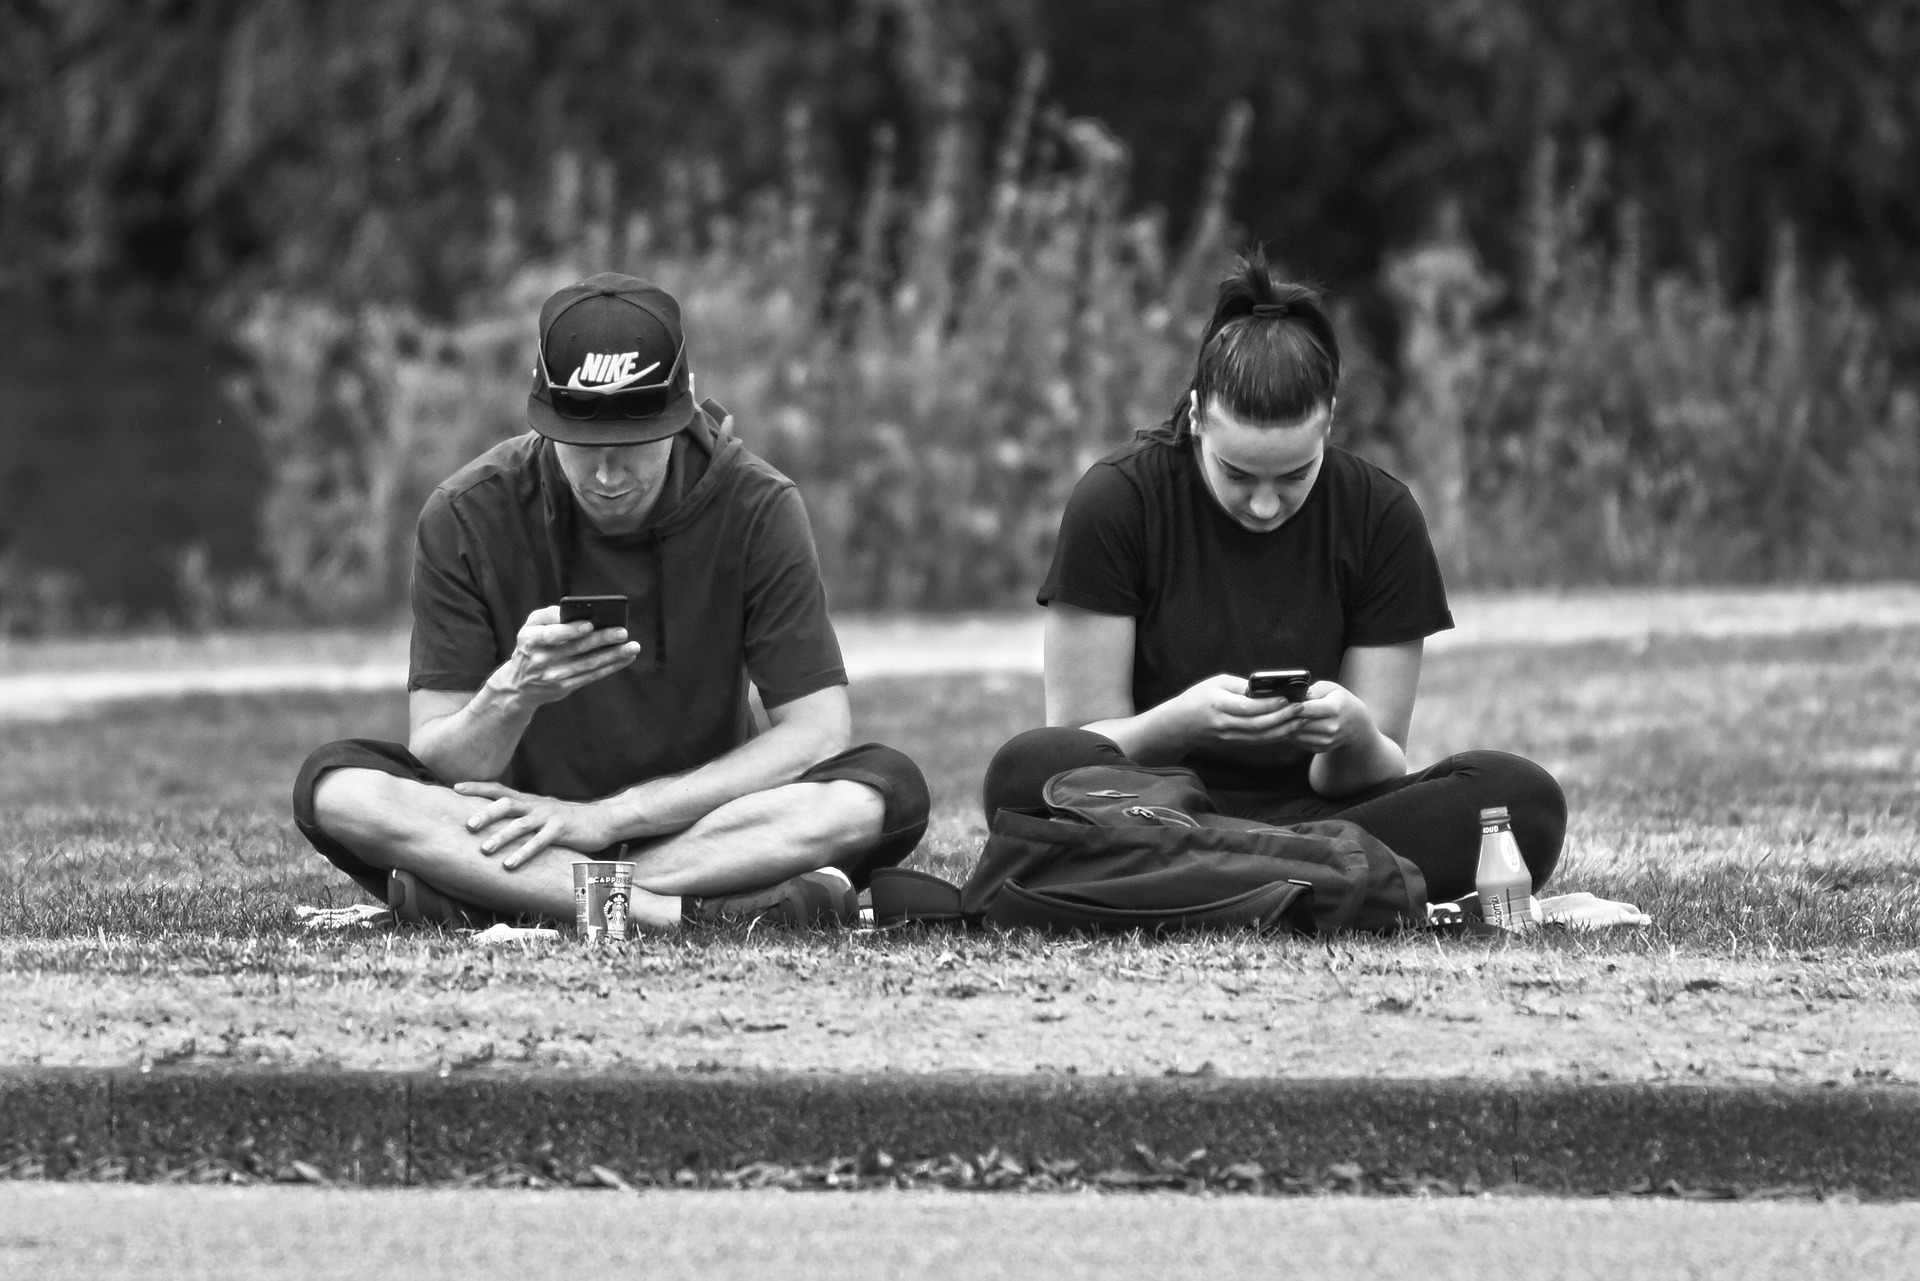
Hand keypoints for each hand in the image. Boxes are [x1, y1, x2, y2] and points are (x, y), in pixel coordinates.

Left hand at [454, 781, 617, 869]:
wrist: (603, 819)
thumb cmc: (568, 819)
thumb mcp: (542, 811)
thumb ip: (522, 814)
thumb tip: (496, 821)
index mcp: (529, 800)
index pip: (498, 789)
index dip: (477, 787)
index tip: (455, 787)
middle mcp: (536, 805)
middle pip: (506, 804)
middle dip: (485, 813)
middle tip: (467, 825)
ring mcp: (549, 817)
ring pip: (521, 824)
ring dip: (501, 836)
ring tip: (484, 849)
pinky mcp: (562, 830)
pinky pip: (539, 843)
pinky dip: (523, 853)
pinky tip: (510, 865)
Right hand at [486, 606, 639, 706]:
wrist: (518, 686)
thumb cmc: (530, 647)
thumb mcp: (529, 627)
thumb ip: (548, 615)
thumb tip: (572, 610)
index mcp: (531, 640)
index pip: (552, 635)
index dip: (571, 630)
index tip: (590, 624)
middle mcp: (542, 659)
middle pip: (576, 648)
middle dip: (602, 639)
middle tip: (623, 632)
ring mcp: (554, 675)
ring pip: (588, 664)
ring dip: (613, 655)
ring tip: (632, 647)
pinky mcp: (565, 687)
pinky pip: (592, 676)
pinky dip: (611, 667)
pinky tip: (625, 658)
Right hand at [1165, 673, 1309, 747]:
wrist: (1179, 725)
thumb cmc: (1198, 698)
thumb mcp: (1216, 683)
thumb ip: (1241, 686)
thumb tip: (1268, 688)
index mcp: (1219, 704)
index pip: (1248, 707)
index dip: (1270, 704)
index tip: (1287, 698)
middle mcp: (1225, 724)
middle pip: (1259, 724)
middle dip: (1283, 717)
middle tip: (1302, 709)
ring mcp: (1229, 737)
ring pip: (1261, 736)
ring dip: (1284, 729)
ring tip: (1302, 720)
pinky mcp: (1233, 744)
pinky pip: (1258, 741)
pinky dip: (1275, 736)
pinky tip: (1289, 729)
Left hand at [1285, 681, 1373, 753]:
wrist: (1355, 723)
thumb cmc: (1340, 701)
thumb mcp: (1331, 688)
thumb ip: (1313, 690)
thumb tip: (1297, 696)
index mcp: (1334, 709)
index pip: (1306, 709)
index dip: (1291, 705)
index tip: (1281, 701)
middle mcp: (1331, 727)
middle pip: (1299, 722)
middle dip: (1286, 716)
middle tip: (1277, 709)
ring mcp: (1326, 740)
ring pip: (1297, 734)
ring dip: (1287, 726)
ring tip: (1281, 717)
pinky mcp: (1321, 748)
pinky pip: (1299, 743)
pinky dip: (1292, 734)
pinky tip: (1290, 726)